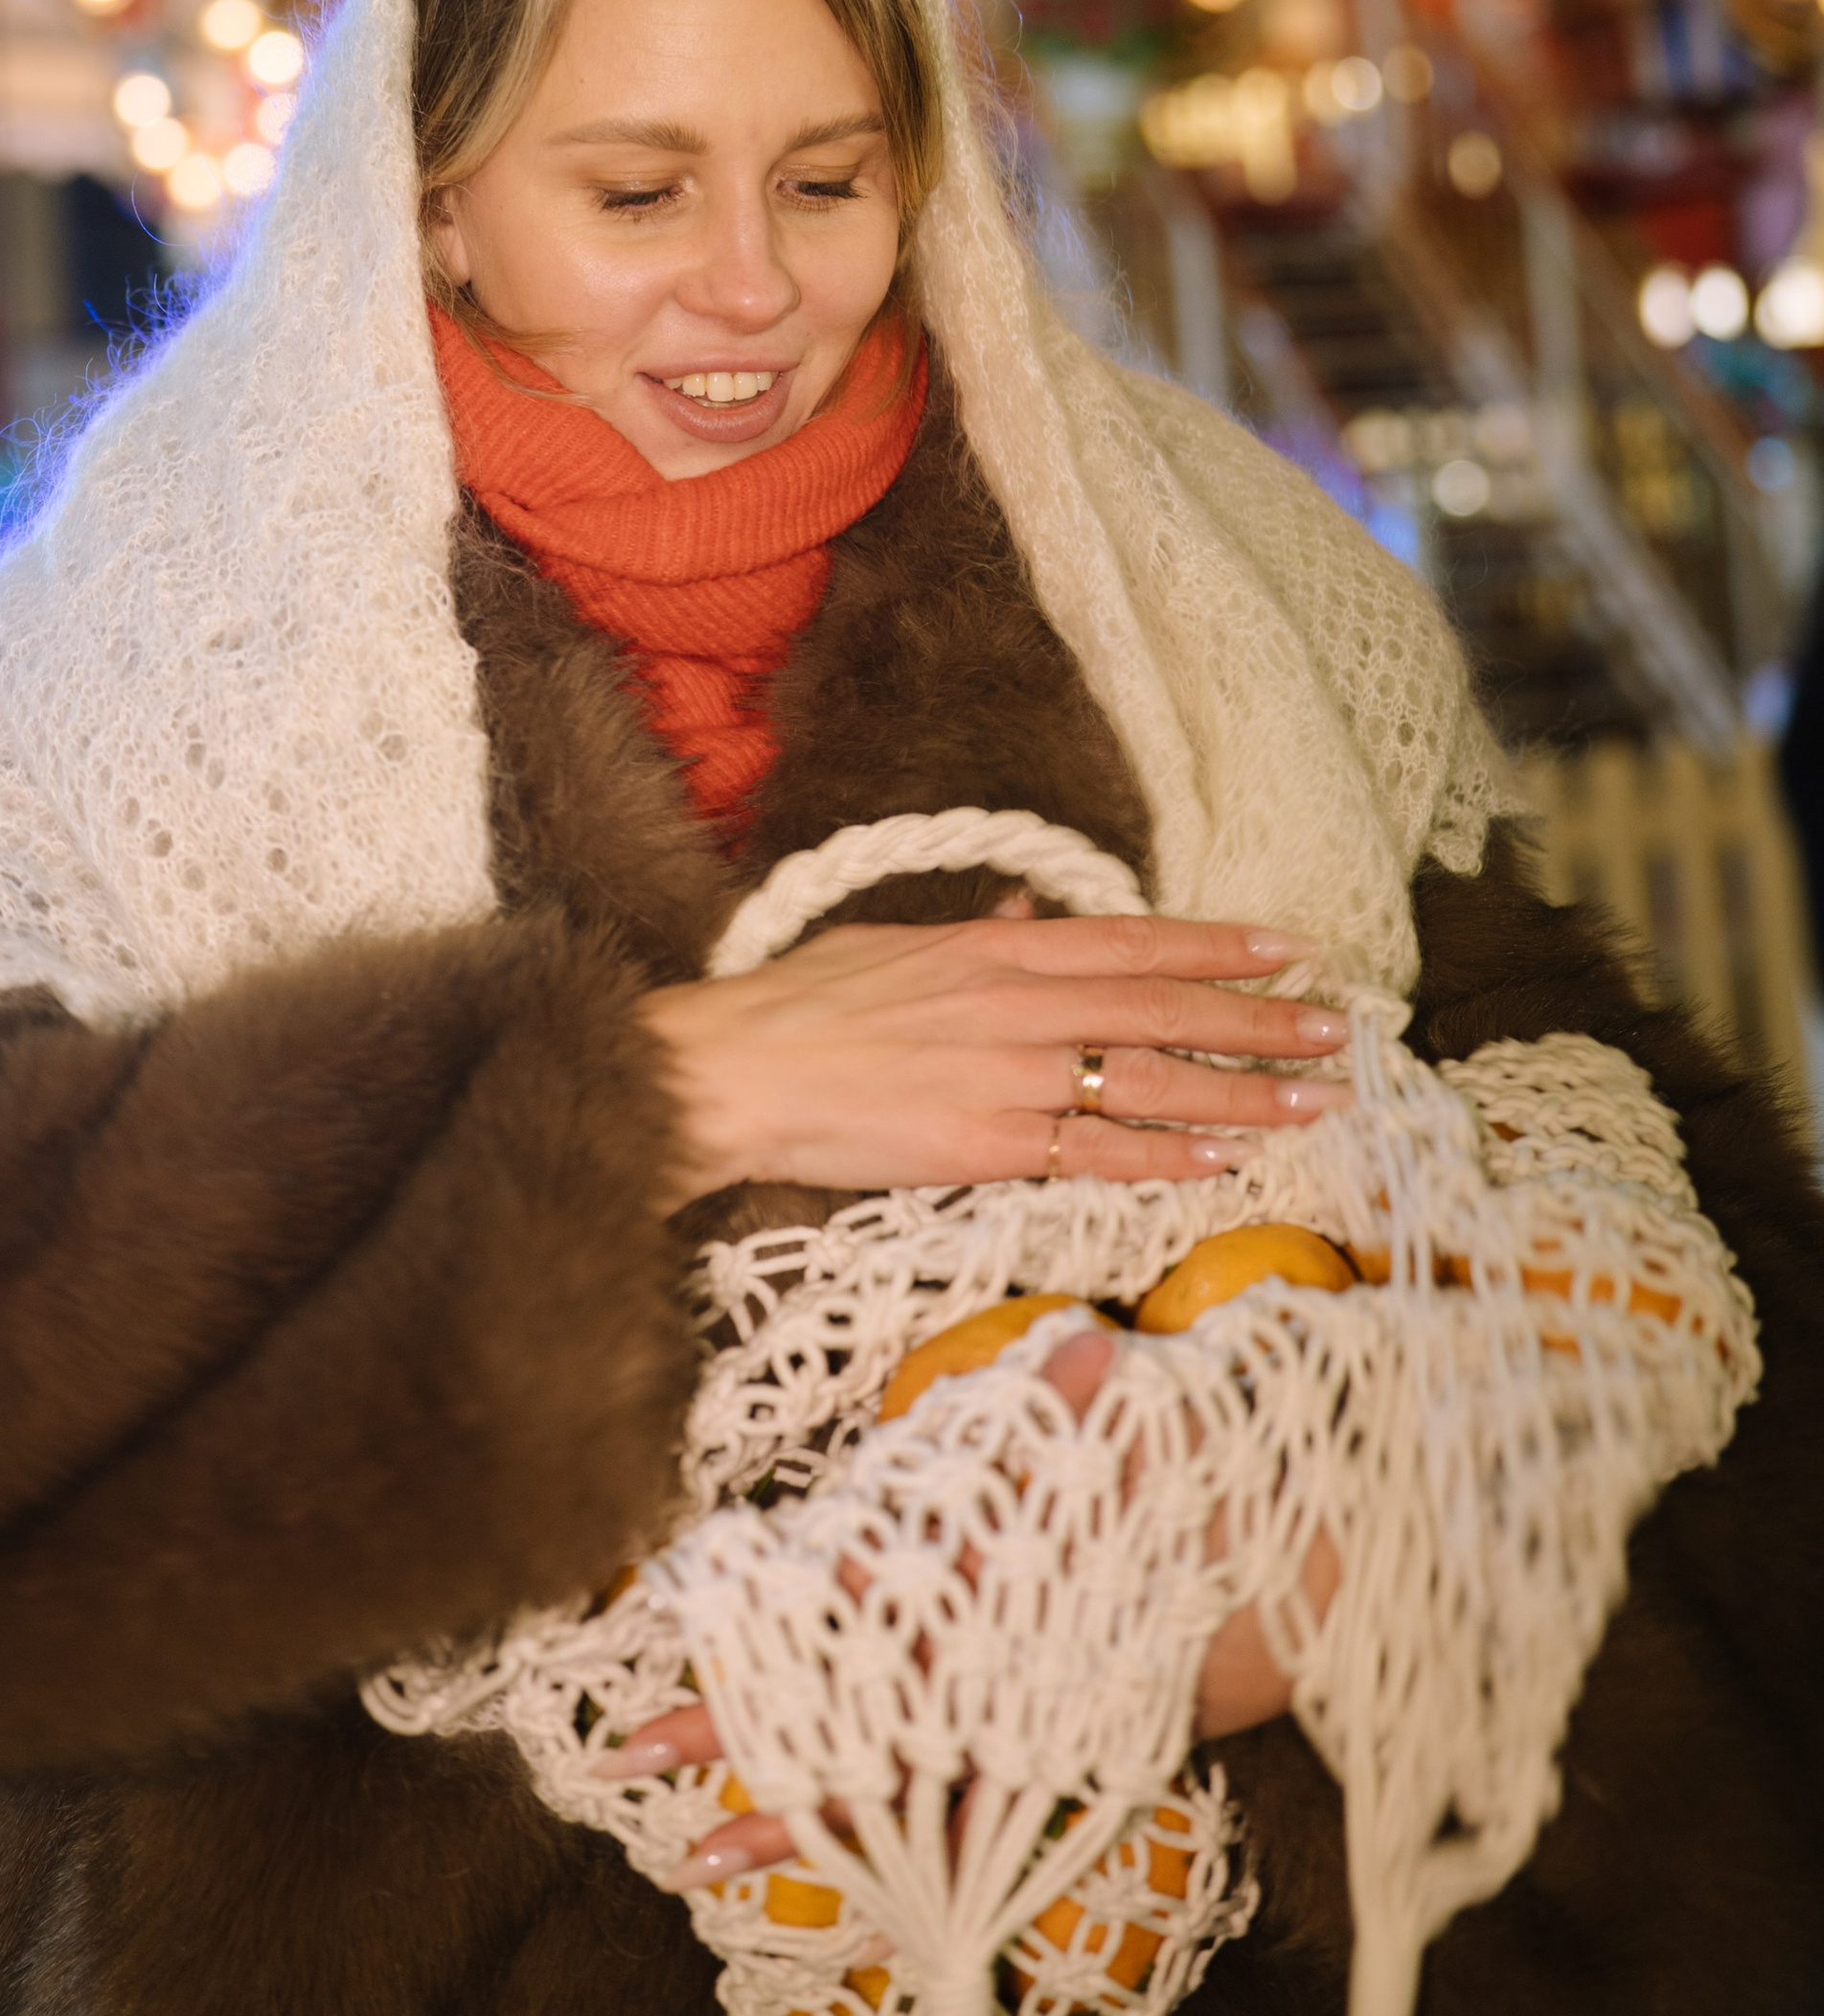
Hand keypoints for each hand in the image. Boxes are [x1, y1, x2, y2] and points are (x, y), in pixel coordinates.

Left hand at [595, 1328, 1339, 1890]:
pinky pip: (971, 1800)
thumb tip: (1083, 1353)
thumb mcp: (1147, 1428)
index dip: (758, 1631)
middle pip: (837, 1690)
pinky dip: (907, 1835)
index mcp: (989, 1551)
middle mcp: (990, 1635)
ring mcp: (1022, 1696)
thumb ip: (1080, 1405)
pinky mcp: (1066, 1740)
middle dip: (733, 1724)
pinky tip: (851, 1875)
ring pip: (887, 1761)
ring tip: (696, 1849)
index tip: (671, 1641)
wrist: (1332, 1554)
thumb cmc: (1224, 1471)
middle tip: (629, 1756)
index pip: (847, 1596)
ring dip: (793, 1805)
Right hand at [642, 912, 1346, 1207]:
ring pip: (1150, 1082)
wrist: (733, 1071)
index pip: (1132, 943)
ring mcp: (1008, 1077)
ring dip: (1242, 1093)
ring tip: (1314, 1102)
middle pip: (1164, 1010)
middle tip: (1337, 1030)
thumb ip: (971, 933)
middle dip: (1260, 1020)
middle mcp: (1016, 1005)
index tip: (1289, 950)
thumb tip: (1023, 909)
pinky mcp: (987, 1147)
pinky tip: (1222, 1161)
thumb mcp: (892, 943)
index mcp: (994, 948)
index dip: (1218, 946)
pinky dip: (1165, 1157)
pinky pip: (1098, 1154)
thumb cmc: (800, 1006)